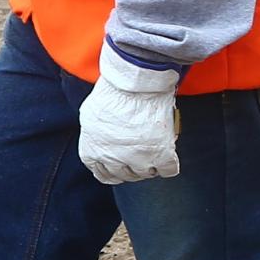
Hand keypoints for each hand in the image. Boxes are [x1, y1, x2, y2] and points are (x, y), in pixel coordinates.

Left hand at [78, 51, 181, 185]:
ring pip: (145, 174)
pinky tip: (168, 154)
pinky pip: (168, 170)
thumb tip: (102, 139)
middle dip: (133, 167)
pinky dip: (169, 165)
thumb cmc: (112, 92)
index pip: (102, 174)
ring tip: (154, 150)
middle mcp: (113, 160)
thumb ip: (95, 134)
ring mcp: (137, 159)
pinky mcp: (160, 154)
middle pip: (125, 175)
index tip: (121, 166)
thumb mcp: (90, 115)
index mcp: (92, 151)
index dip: (114, 171)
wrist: (135, 84)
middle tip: (140, 155)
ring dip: (150, 165)